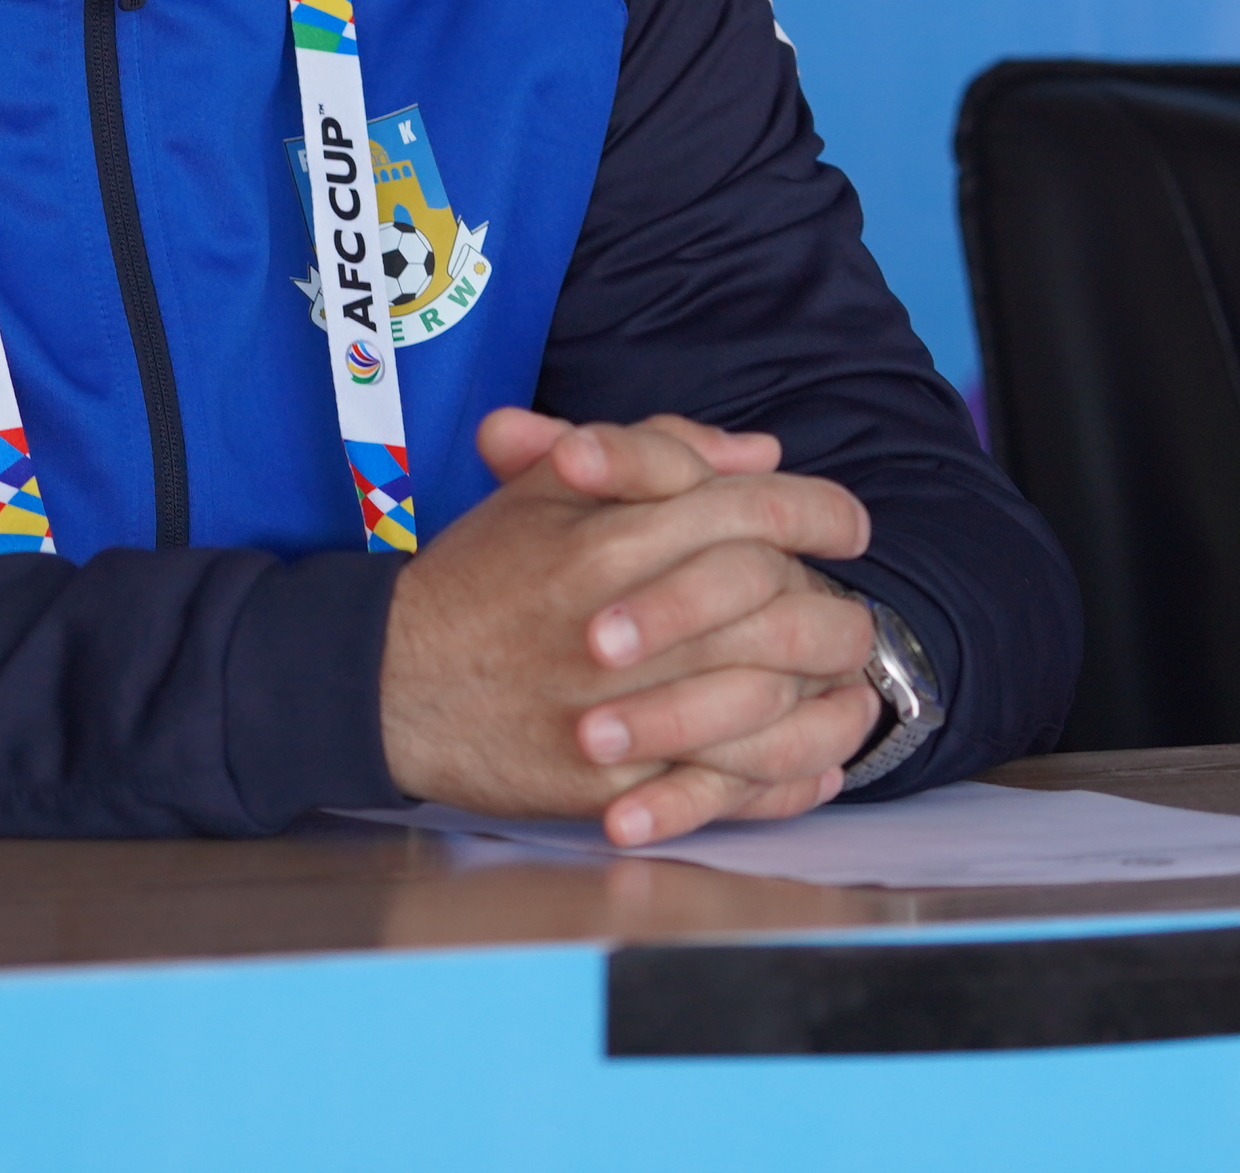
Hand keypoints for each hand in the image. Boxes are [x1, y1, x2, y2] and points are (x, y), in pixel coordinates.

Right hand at [381, 409, 882, 844]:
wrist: (383, 682)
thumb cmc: (477, 576)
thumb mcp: (550, 486)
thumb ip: (658, 453)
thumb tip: (761, 457)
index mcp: (611, 537)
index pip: (753, 511)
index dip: (820, 512)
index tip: (850, 528)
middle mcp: (623, 621)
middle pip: (779, 611)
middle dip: (838, 616)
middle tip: (856, 619)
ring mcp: (619, 712)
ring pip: (767, 704)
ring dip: (826, 700)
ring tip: (854, 691)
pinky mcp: (609, 785)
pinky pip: (725, 786)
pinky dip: (786, 779)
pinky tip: (818, 763)